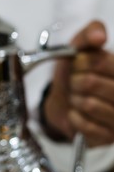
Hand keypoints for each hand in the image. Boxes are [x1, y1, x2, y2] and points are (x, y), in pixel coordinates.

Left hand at [44, 20, 113, 146]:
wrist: (62, 102)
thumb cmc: (74, 73)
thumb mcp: (78, 48)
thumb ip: (88, 34)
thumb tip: (99, 36)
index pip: (99, 62)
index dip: (80, 63)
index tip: (77, 65)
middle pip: (91, 83)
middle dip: (74, 82)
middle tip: (75, 84)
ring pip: (89, 105)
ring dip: (75, 101)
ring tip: (78, 99)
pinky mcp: (110, 138)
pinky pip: (86, 125)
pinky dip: (74, 118)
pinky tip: (77, 114)